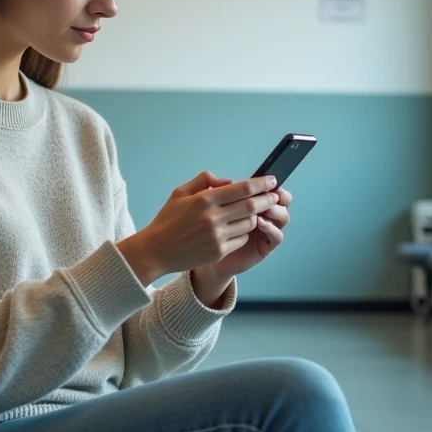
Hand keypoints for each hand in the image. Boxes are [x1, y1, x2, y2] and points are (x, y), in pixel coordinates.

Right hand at [116, 171, 279, 283]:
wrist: (155, 251)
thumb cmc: (168, 220)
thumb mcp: (180, 193)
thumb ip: (204, 181)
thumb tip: (229, 181)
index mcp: (204, 200)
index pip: (242, 188)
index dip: (261, 183)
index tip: (272, 180)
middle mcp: (212, 218)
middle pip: (251, 206)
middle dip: (268, 199)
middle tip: (276, 196)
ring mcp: (217, 237)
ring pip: (249, 224)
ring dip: (255, 217)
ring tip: (255, 212)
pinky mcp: (218, 252)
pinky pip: (241, 239)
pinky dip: (244, 232)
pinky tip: (240, 228)